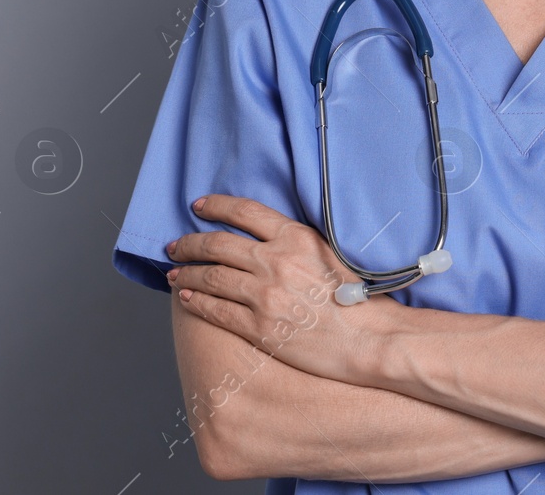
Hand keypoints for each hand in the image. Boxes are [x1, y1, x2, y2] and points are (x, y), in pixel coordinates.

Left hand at [165, 194, 396, 384]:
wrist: (370, 338)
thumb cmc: (359, 300)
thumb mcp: (329, 255)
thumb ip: (297, 245)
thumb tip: (266, 241)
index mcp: (296, 238)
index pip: (245, 212)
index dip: (216, 206)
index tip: (199, 207)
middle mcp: (276, 261)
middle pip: (218, 244)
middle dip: (189, 243)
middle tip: (175, 246)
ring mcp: (265, 294)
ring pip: (210, 277)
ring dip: (186, 274)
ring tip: (174, 273)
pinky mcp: (259, 326)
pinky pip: (215, 310)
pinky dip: (195, 302)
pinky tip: (185, 298)